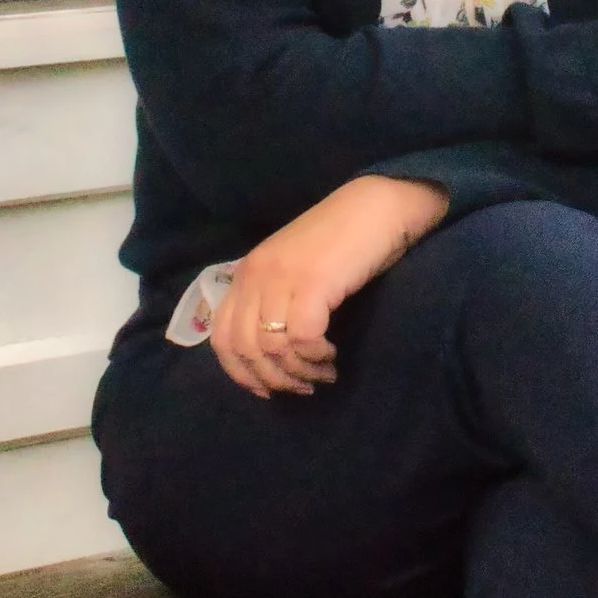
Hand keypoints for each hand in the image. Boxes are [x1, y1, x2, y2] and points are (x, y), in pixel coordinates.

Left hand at [211, 174, 450, 397]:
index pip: (221, 338)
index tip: (268, 391)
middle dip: (273, 379)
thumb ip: (274, 299)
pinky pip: (301, 338)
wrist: (376, 206)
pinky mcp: (311, 282)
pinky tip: (331, 355)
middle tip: (303, 388)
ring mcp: (281, 277)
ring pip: (271, 348)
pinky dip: (314, 356)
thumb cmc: (340, 240)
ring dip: (298, 372)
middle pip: (244, 348)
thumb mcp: (293, 270)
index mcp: (246, 273)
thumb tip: (271, 354)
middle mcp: (255, 275)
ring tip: (323, 374)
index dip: (240, 373)